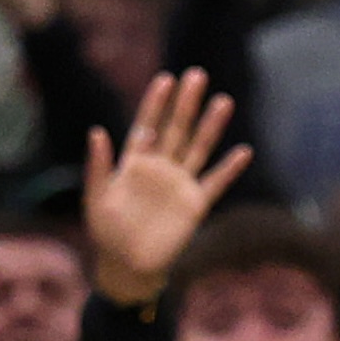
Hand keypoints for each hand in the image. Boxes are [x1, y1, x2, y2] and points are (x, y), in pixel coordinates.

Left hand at [84, 70, 255, 305]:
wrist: (126, 265)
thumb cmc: (106, 232)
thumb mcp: (96, 198)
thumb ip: (99, 166)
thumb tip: (96, 131)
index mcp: (134, 163)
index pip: (147, 125)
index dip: (155, 103)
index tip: (165, 78)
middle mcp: (160, 168)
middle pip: (176, 129)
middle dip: (186, 103)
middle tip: (197, 74)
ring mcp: (179, 185)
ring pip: (198, 149)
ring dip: (211, 126)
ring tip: (223, 100)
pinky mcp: (194, 205)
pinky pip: (214, 183)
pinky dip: (229, 168)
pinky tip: (243, 150)